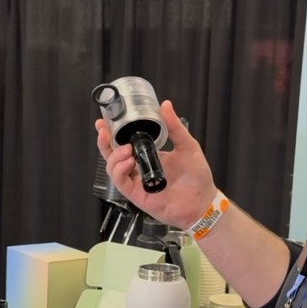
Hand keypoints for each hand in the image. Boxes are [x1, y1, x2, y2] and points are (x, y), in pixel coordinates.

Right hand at [96, 100, 218, 229]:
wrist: (202, 202)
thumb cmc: (197, 177)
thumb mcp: (187, 146)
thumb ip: (174, 127)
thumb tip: (165, 105)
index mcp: (149, 155)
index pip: (124, 142)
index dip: (112, 133)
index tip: (104, 121)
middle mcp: (140, 168)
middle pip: (112, 155)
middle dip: (104, 142)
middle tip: (104, 130)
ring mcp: (137, 182)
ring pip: (113, 168)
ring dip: (114, 156)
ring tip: (126, 148)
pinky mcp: (137, 195)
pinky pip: (121, 183)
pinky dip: (121, 171)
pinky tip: (129, 162)